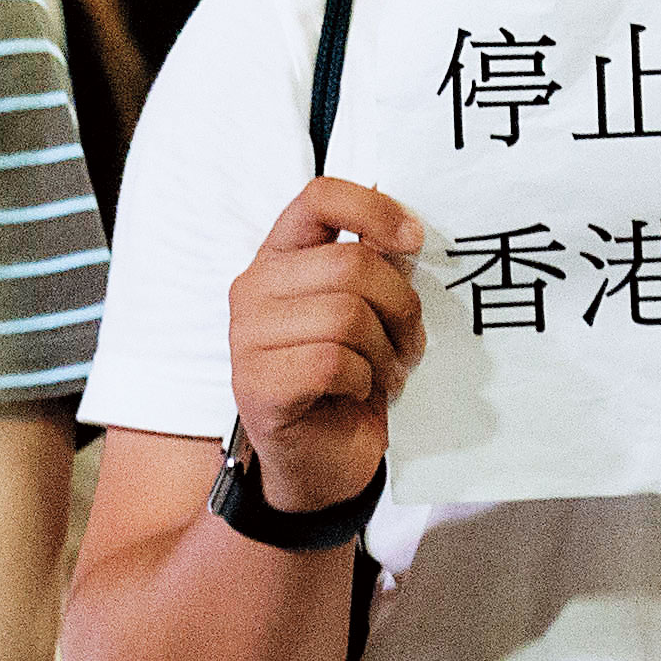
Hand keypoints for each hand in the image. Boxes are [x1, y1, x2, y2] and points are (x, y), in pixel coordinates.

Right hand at [227, 177, 423, 514]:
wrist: (321, 462)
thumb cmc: (346, 381)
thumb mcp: (370, 314)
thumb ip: (379, 268)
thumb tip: (408, 233)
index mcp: (281, 257)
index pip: (320, 197)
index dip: (374, 209)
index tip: (414, 240)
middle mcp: (254, 288)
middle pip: (352, 264)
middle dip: (400, 307)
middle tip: (408, 343)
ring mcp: (247, 336)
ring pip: (346, 315)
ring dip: (385, 352)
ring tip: (385, 374)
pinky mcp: (256, 384)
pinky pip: (332, 362)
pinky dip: (361, 381)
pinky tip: (355, 393)